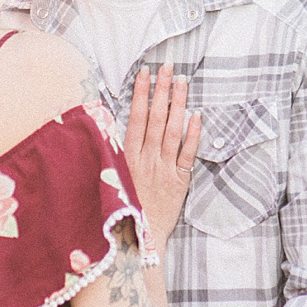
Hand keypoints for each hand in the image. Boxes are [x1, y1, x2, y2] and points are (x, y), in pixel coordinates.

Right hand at [124, 66, 200, 251]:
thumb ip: (113, 153)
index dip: (142, 93)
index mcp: (125, 156)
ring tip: (183, 81)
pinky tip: (197, 114)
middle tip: (169, 66)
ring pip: (172, 129)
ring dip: (178, 103)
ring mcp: (163, 168)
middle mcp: (145, 158)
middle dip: (162, 89)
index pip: (136, 116)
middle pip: (156, 117)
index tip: (146, 72)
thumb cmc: (121, 209)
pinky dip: (193, 134)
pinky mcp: (179, 181)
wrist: (136, 240)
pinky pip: (187, 153)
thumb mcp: (110, 178)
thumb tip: (109, 127)